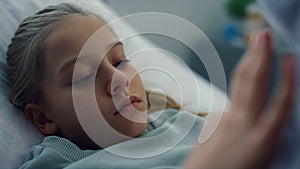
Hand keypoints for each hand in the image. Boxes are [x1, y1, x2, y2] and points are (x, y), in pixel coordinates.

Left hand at [184, 29, 294, 168]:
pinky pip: (228, 102)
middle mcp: (242, 124)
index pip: (279, 101)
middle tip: (262, 35)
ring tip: (254, 45)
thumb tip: (272, 121)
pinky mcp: (211, 121)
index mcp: (261, 138)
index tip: (289, 58)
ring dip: (247, 62)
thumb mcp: (264, 160)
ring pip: (238, 85)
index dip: (286, 77)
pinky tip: (242, 82)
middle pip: (253, 83)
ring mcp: (223, 120)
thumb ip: (268, 136)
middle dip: (259, 55)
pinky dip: (237, 89)